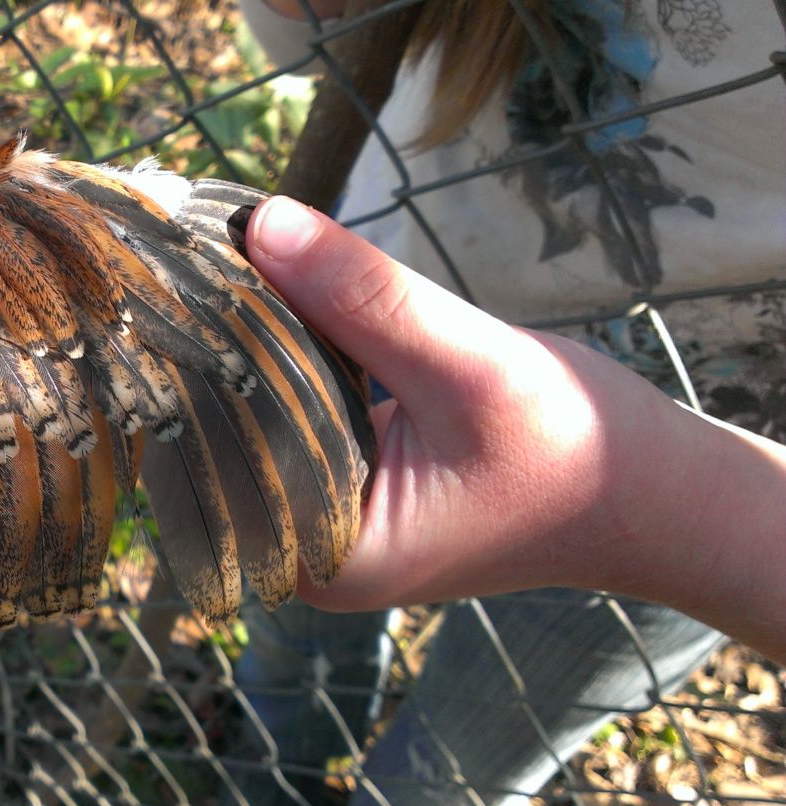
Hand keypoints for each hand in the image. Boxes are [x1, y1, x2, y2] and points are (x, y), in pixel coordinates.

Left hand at [246, 195, 785, 660]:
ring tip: (225, 251)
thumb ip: (365, 300)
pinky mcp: (349, 478)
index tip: (182, 265)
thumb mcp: (468, 362)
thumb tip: (264, 225)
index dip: (199, 353)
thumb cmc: (575, 448)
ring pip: (258, 409)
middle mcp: (306, 545)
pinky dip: (292, 348)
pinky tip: (275, 285)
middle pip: (230, 426)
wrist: (652, 491)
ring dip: (253, 335)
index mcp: (322, 553)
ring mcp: (326, 514)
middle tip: (201, 240)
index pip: (217, 444)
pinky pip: (295, 404)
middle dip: (223, 337)